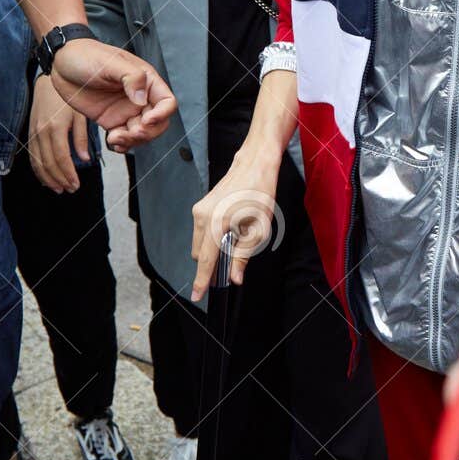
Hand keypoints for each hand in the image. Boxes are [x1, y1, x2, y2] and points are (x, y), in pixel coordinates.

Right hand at [28, 74, 89, 192]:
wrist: (47, 84)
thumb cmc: (67, 99)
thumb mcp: (80, 115)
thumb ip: (81, 138)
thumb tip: (84, 160)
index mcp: (56, 128)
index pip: (61, 158)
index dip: (68, 174)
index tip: (76, 185)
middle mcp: (41, 132)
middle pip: (48, 163)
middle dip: (59, 180)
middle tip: (70, 189)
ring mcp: (33, 134)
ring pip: (37, 163)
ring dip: (48, 178)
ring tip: (59, 188)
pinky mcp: (30, 134)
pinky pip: (32, 156)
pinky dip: (38, 170)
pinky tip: (46, 178)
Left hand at [50, 38, 175, 148]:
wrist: (61, 64)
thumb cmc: (86, 56)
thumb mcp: (110, 63)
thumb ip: (131, 78)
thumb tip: (142, 99)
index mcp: (145, 81)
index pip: (167, 102)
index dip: (162, 114)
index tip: (146, 119)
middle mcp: (139, 98)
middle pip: (158, 123)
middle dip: (147, 132)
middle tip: (130, 132)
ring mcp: (126, 111)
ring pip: (142, 134)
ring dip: (133, 141)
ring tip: (114, 137)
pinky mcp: (111, 120)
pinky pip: (124, 138)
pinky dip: (122, 145)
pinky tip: (112, 142)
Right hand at [190, 150, 281, 295]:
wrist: (254, 164)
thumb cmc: (260, 192)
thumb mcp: (259, 228)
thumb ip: (244, 255)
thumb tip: (234, 277)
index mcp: (216, 223)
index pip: (206, 260)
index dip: (202, 280)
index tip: (197, 295)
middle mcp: (202, 216)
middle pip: (200, 254)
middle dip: (212, 263)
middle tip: (233, 261)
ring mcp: (199, 210)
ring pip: (200, 244)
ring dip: (213, 249)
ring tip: (237, 237)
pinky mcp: (200, 207)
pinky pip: (202, 232)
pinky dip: (213, 238)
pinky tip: (231, 228)